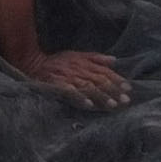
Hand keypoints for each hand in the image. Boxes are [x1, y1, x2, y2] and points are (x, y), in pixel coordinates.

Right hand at [17, 48, 131, 109]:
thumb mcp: (76, 55)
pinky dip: (79, 98)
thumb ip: (95, 58)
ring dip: (100, 96)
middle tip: (125, 100)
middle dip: (112, 90)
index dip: (116, 79)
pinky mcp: (56, 84)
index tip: (128, 88)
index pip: (103, 71)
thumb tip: (114, 60)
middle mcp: (77, 69)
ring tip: (112, 105)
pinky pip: (70, 92)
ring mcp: (67, 77)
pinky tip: (88, 106)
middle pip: (98, 80)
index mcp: (83, 62)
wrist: (32, 63)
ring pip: (87, 87)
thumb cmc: (56, 62)